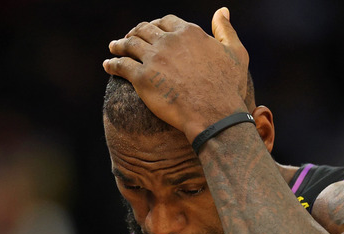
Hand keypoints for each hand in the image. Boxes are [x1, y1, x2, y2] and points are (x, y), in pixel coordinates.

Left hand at [103, 8, 248, 141]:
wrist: (214, 114)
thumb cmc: (228, 87)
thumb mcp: (235, 53)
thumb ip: (226, 30)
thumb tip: (222, 10)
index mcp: (189, 32)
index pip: (165, 21)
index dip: (156, 25)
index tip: (151, 31)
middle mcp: (169, 41)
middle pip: (144, 30)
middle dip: (134, 32)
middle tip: (128, 39)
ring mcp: (153, 58)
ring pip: (129, 44)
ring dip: (118, 45)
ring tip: (113, 48)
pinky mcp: (141, 78)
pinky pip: (121, 66)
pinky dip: (112, 64)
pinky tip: (108, 65)